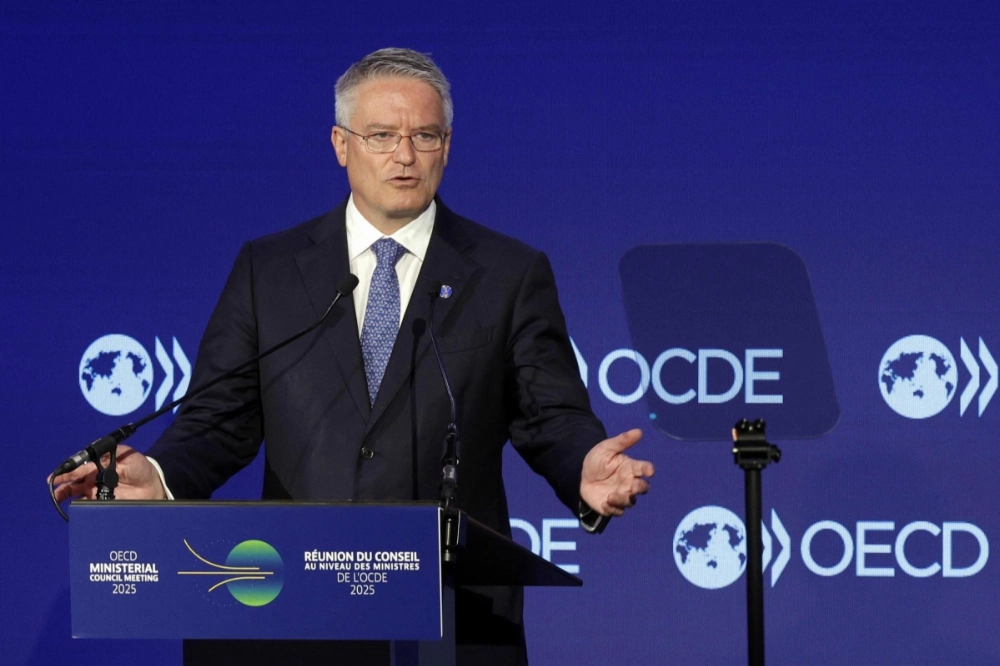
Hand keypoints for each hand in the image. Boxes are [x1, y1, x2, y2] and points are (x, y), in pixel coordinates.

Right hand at [50, 445, 165, 501]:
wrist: (152, 485)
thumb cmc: (140, 467)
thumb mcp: (128, 455)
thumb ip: (112, 456)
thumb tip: (96, 461)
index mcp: (98, 466)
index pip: (80, 468)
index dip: (68, 471)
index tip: (58, 475)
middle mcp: (94, 479)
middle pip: (73, 482)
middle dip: (62, 485)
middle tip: (55, 488)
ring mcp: (97, 491)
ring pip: (76, 494)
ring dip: (66, 495)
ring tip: (59, 498)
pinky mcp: (102, 503)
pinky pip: (88, 506)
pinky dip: (80, 507)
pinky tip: (76, 506)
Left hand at [580, 429, 653, 516]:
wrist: (578, 475)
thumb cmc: (596, 460)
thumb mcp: (606, 448)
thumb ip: (622, 441)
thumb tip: (639, 431)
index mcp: (631, 468)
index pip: (644, 468)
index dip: (648, 470)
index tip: (650, 470)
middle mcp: (629, 482)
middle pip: (642, 488)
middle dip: (640, 488)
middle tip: (632, 486)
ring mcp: (622, 495)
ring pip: (631, 501)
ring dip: (623, 500)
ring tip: (610, 496)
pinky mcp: (612, 506)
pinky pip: (618, 511)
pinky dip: (613, 509)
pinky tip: (604, 502)